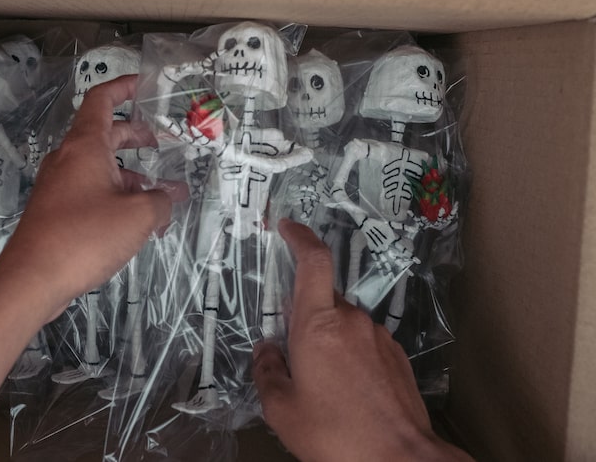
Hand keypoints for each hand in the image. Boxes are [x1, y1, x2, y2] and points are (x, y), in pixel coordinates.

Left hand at [0, 75, 183, 320]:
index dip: (124, 87)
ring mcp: (60, 184)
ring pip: (99, 166)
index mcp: (85, 146)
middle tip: (162, 143)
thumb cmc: (85, 236)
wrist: (32, 278)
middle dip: (135, 135)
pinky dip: (115, 194)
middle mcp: (69, 159)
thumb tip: (170, 198)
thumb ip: (161, 201)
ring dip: (129, 173)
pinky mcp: (56, 209)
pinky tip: (136, 220)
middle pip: (104, 133)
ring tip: (159, 193)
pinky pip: (91, 190)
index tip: (146, 85)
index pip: (102, 100)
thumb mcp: (137, 217)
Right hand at [252, 219, 471, 461]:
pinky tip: (347, 392)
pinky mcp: (396, 355)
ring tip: (322, 386)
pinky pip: (363, 342)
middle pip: (322, 300)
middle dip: (303, 319)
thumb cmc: (336, 434)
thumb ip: (267, 372)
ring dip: (327, 342)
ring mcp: (378, 336)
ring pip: (343, 323)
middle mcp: (351, 321)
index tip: (287, 228)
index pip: (313, 262)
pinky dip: (349, 356)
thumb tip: (266, 352)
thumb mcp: (282, 410)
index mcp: (318, 325)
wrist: (400, 458)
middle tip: (293, 358)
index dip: (300, 238)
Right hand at [360, 217, 419, 276]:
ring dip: (390, 268)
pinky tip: (381, 271)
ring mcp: (378, 248)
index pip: (403, 250)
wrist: (366, 223)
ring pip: (385, 260)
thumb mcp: (392, 224)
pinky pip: (376, 258)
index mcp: (391, 240)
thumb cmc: (380, 223)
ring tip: (393, 276)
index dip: (410, 256)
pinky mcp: (372, 249)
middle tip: (410, 274)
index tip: (417, 261)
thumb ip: (404, 227)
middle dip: (403, 266)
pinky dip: (378, 265)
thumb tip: (415, 229)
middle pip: (396, 258)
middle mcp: (386, 246)